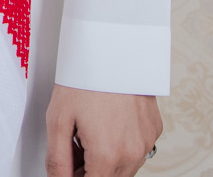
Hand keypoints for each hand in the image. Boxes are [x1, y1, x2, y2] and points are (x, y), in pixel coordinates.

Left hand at [45, 85, 160, 176]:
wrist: (113, 48)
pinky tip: (107, 124)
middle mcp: (133, 153)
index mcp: (108, 155)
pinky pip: (137, 149)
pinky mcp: (154, 129)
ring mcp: (147, 142)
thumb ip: (58, 160)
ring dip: (106, 161)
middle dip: (90, 170)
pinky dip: (121, 146)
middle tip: (73, 148)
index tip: (68, 169)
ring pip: (124, 168)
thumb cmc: (85, 78)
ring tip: (88, 134)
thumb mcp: (58, 120)